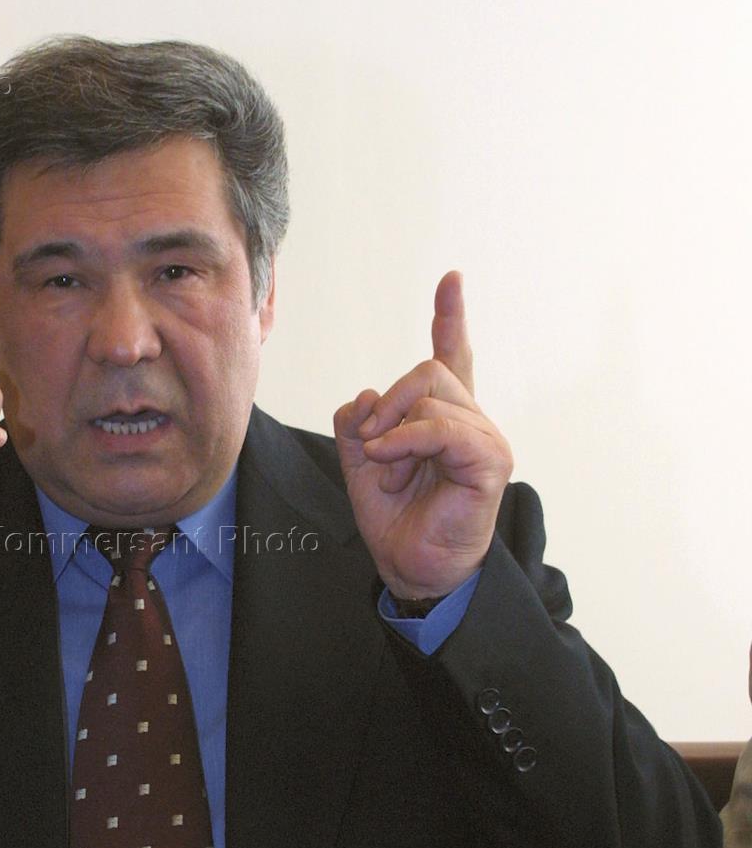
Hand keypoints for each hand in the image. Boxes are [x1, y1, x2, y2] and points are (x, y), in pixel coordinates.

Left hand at [334, 272, 512, 600]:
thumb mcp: (362, 462)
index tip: (451, 280)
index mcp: (443, 418)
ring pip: (431, 393)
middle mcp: (469, 422)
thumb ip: (359, 424)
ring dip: (391, 429)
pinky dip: (405, 440)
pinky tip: (389, 462)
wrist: (413, 567)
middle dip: (387, 402)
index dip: (450, 318)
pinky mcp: (489, 461)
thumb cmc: (395, 517)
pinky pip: (442, 427)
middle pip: (427, 371)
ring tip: (385, 468)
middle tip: (370, 444)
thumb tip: (367, 394)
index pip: (453, 357)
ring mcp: (484, 439)